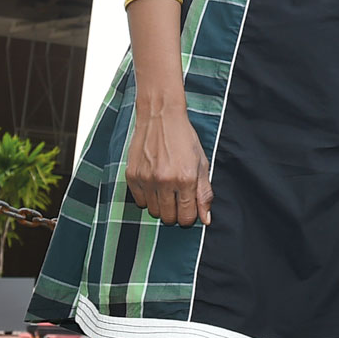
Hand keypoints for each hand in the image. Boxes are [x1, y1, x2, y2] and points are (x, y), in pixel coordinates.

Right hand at [126, 104, 211, 226]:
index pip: (186, 217)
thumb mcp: (201, 164)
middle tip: (178, 199)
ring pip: (153, 212)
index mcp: (186, 178)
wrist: (161, 117)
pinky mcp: (132, 176)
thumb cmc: (184, 139)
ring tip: (166, 189)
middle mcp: (165, 181)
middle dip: (175, 213)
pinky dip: (147, 198)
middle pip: (168, 218)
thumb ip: (204, 193)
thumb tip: (206, 219)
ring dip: (161, 206)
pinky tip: (154, 184)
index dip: (189, 217)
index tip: (189, 210)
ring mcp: (146, 179)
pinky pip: (139, 202)